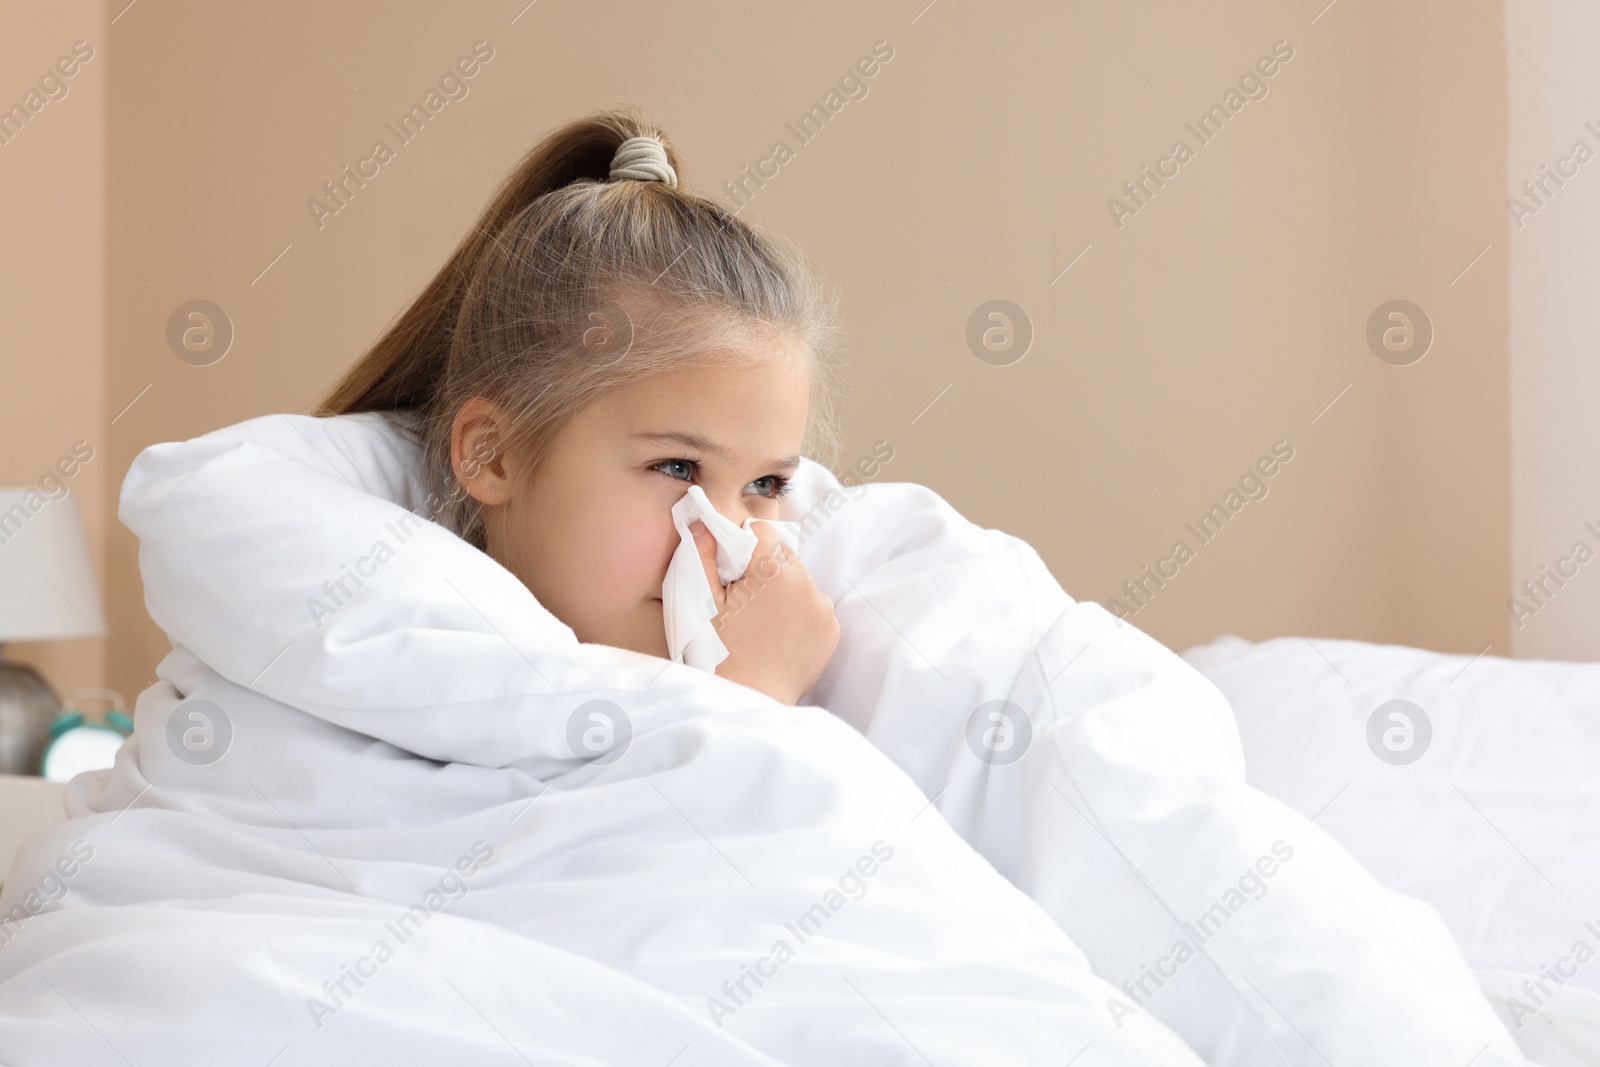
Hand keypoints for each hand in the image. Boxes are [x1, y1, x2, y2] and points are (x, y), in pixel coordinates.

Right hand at [692, 520, 839, 704]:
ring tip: (762, 622)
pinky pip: (814, 606)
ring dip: (784, 591)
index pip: (762, 531)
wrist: (749, 699)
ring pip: (800, 581)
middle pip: (783, 556)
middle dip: (765, 570)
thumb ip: (704, 556)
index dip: (745, 546)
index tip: (735, 572)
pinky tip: (779, 635)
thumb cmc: (720, 652)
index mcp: (773, 571)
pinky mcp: (832, 628)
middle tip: (745, 602)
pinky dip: (799, 614)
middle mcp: (806, 583)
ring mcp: (823, 607)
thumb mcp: (704, 602)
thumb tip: (703, 523)